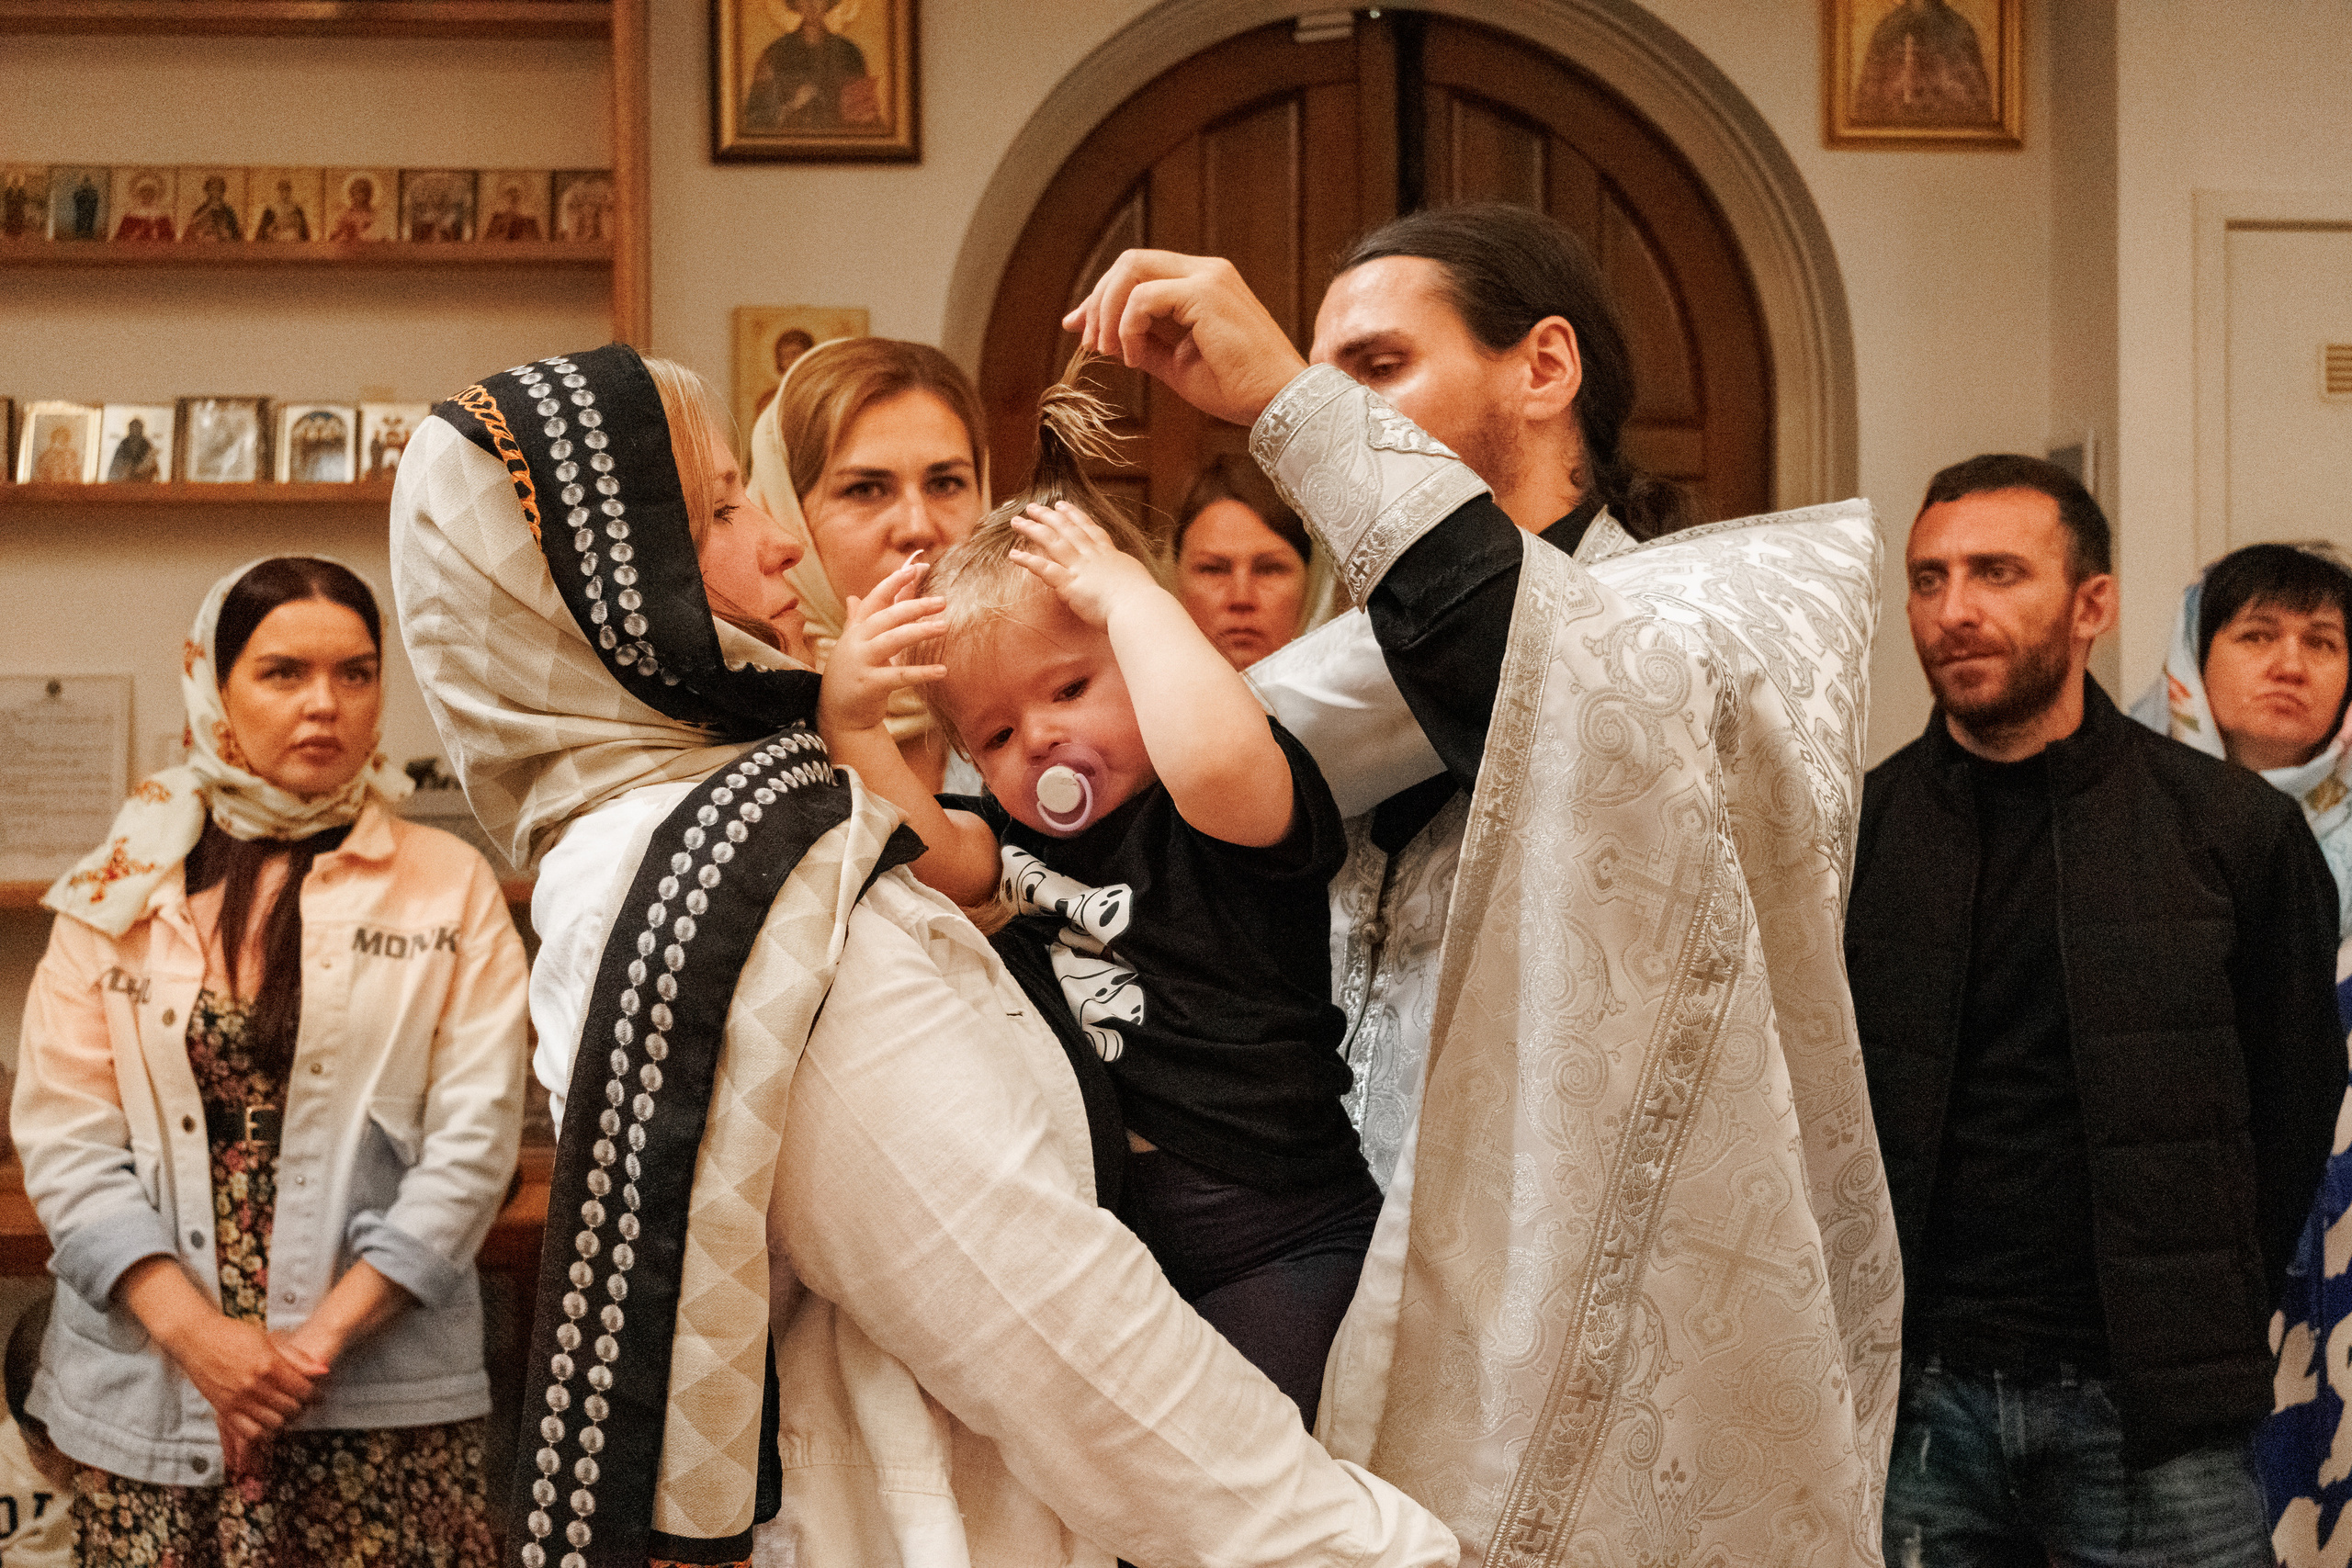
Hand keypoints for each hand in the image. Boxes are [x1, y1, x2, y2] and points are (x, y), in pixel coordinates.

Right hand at [165, 1315, 321, 1470]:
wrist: (197, 1338)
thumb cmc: (231, 1334)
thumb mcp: (269, 1339)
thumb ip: (297, 1357)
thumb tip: (322, 1369)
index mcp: (268, 1365)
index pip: (302, 1389)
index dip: (314, 1394)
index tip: (316, 1395)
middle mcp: (253, 1385)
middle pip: (290, 1407)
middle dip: (301, 1406)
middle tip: (303, 1403)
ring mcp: (237, 1400)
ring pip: (273, 1423)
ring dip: (284, 1420)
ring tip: (286, 1412)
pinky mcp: (223, 1409)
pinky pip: (248, 1432)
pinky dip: (262, 1431)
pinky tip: (267, 1423)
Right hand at [821, 557, 948, 734]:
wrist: (838, 716)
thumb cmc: (850, 676)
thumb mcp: (853, 646)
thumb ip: (858, 620)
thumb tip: (854, 597)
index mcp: (856, 629)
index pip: (875, 598)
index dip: (895, 582)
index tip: (918, 567)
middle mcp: (856, 642)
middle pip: (887, 616)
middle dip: (914, 606)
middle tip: (943, 601)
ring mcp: (861, 663)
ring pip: (892, 640)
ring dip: (919, 631)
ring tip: (944, 626)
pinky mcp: (868, 685)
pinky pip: (898, 676)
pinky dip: (921, 672)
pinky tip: (942, 670)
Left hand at [1009, 502, 1162, 629]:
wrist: (1140, 608)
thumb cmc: (1144, 602)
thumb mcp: (1137, 582)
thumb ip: (1126, 579)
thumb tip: (1127, 583)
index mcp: (1111, 556)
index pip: (1090, 530)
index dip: (1075, 516)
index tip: (1063, 505)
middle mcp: (1094, 557)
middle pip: (1068, 530)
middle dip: (1049, 516)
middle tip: (1034, 506)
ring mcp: (1081, 568)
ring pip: (1053, 542)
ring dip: (1033, 530)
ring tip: (1017, 521)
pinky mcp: (1070, 585)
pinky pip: (1044, 569)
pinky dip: (1028, 560)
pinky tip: (1013, 554)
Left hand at [1061, 251, 1305, 427]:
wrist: (1277, 403)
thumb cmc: (1236, 388)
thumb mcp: (1176, 363)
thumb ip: (1144, 342)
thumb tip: (1104, 338)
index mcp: (1201, 283)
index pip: (1139, 272)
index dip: (1100, 296)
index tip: (1076, 326)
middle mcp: (1205, 271)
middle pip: (1129, 262)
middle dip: (1098, 301)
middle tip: (1091, 344)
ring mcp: (1207, 277)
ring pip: (1131, 271)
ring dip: (1108, 313)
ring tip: (1111, 353)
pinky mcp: (1205, 293)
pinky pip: (1144, 299)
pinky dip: (1129, 329)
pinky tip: (1136, 359)